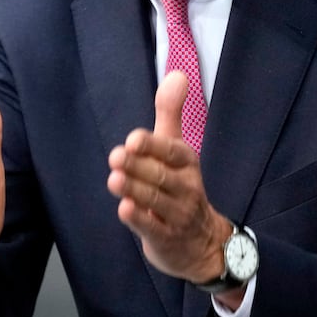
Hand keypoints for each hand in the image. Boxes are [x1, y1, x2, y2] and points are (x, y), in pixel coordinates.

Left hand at [108, 70, 234, 292]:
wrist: (202, 242)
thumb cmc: (180, 186)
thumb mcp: (176, 149)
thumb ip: (171, 112)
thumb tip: (177, 73)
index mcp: (186, 163)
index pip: (172, 152)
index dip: (153, 145)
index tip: (132, 139)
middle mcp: (185, 188)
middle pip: (160, 175)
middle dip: (138, 166)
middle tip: (115, 156)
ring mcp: (177, 215)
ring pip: (155, 200)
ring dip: (134, 189)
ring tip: (114, 179)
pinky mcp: (165, 238)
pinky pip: (153, 228)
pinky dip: (139, 219)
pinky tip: (124, 209)